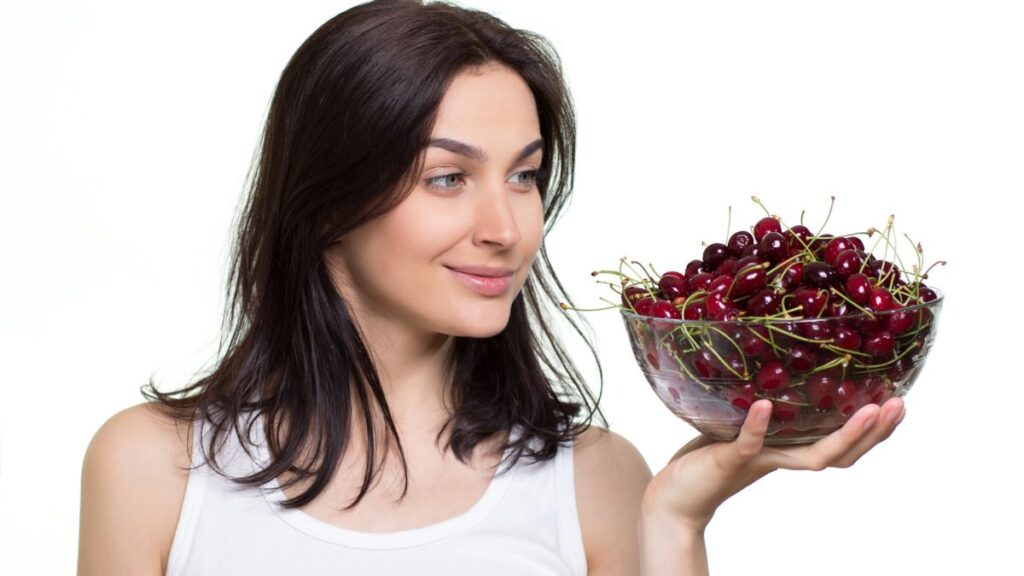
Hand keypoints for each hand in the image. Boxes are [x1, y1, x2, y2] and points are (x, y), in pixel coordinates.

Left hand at [641, 396, 905, 531]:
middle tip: (898, 406)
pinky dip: (757, 425)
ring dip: (842, 435)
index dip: (873, 430)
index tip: (898, 402)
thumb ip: (762, 410)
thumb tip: (778, 369)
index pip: (841, 445)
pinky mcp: (729, 459)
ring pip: (810, 456)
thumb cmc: (707, 458)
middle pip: (840, 454)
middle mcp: (782, 458)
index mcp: (788, 451)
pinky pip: (748, 443)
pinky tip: (765, 405)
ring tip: (867, 409)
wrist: (674, 496)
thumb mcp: (740, 426)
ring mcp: (758, 460)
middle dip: (873, 433)